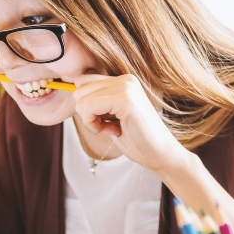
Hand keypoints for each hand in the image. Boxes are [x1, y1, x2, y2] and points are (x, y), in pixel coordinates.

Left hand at [72, 73, 187, 173]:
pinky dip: (94, 124)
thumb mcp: (112, 115)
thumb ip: (98, 101)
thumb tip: (73, 91)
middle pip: (79, 88)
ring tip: (112, 128)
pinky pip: (88, 107)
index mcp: (123, 80)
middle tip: (108, 125)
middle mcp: (125, 79)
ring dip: (91, 119)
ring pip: (81, 98)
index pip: (83, 81)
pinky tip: (113, 131)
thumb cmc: (137, 139)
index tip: (104, 119)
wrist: (161, 155)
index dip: (87, 104)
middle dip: (87, 112)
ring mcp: (126, 87)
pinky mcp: (125, 100)